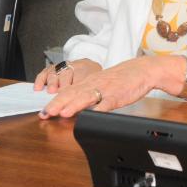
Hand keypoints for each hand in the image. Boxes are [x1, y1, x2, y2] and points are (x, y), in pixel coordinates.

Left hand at [39, 55, 166, 118]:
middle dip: (58, 104)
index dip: (54, 101)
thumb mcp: (102, 82)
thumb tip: (72, 105)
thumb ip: (88, 92)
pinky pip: (106, 103)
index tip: (44, 111)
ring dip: (74, 105)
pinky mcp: (118, 96)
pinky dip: (98, 110)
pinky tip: (90, 116)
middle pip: (73, 93)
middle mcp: (95, 84)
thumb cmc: (122, 78)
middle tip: (46, 113)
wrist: (142, 70)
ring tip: (63, 113)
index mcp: (90, 81)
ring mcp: (106, 90)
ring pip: (87, 97)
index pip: (68, 90)